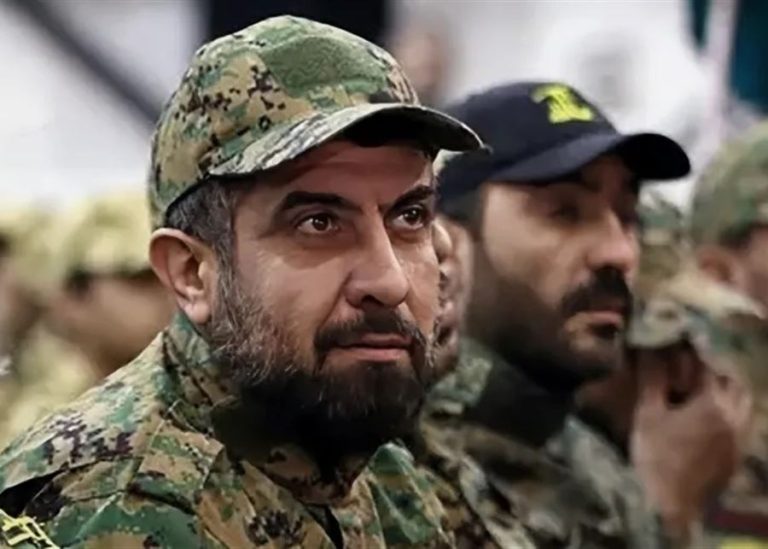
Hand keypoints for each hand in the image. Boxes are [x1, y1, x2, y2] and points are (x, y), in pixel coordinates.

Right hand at [630, 348, 751, 540]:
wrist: (668, 505)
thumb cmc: (654, 455)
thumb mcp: (647, 414)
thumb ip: (652, 380)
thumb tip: (650, 349)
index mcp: (712, 403)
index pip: (707, 367)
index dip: (693, 354)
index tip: (681, 345)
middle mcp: (734, 418)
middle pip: (735, 383)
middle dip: (717, 372)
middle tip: (694, 370)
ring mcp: (740, 439)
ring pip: (744, 405)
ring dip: (728, 393)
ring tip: (704, 394)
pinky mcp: (738, 457)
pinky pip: (742, 425)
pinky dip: (730, 415)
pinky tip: (708, 420)